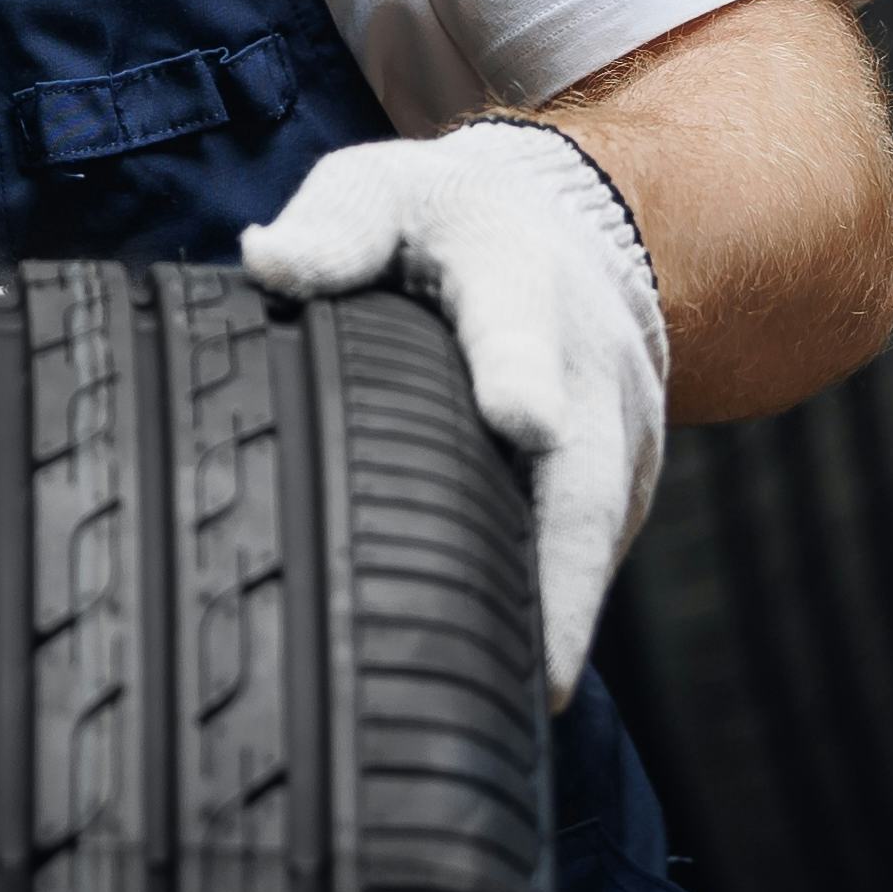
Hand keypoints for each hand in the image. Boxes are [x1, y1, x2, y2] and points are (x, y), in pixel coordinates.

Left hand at [241, 121, 665, 703]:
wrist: (563, 227)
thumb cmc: (438, 222)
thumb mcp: (381, 190)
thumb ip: (334, 226)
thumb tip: (266, 261)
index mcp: (514, 274)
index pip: (518, 323)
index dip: (520, 372)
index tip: (522, 421)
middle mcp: (586, 356)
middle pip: (588, 467)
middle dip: (569, 562)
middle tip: (542, 665)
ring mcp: (621, 422)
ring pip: (601, 529)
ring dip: (566, 612)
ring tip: (513, 701)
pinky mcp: (627, 475)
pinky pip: (599, 551)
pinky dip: (564, 611)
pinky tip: (513, 681)